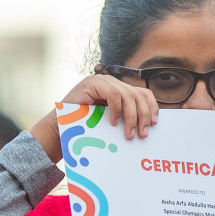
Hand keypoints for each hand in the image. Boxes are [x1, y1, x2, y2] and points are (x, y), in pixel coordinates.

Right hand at [30, 74, 158, 157]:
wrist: (59, 127)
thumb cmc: (85, 127)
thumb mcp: (110, 122)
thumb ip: (125, 118)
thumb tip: (146, 127)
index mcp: (119, 90)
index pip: (142, 93)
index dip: (152, 107)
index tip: (155, 123)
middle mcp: (112, 83)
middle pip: (138, 94)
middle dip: (143, 115)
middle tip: (143, 134)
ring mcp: (102, 81)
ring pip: (128, 95)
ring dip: (131, 117)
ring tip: (129, 134)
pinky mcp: (92, 83)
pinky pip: (113, 94)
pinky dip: (116, 109)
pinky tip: (113, 123)